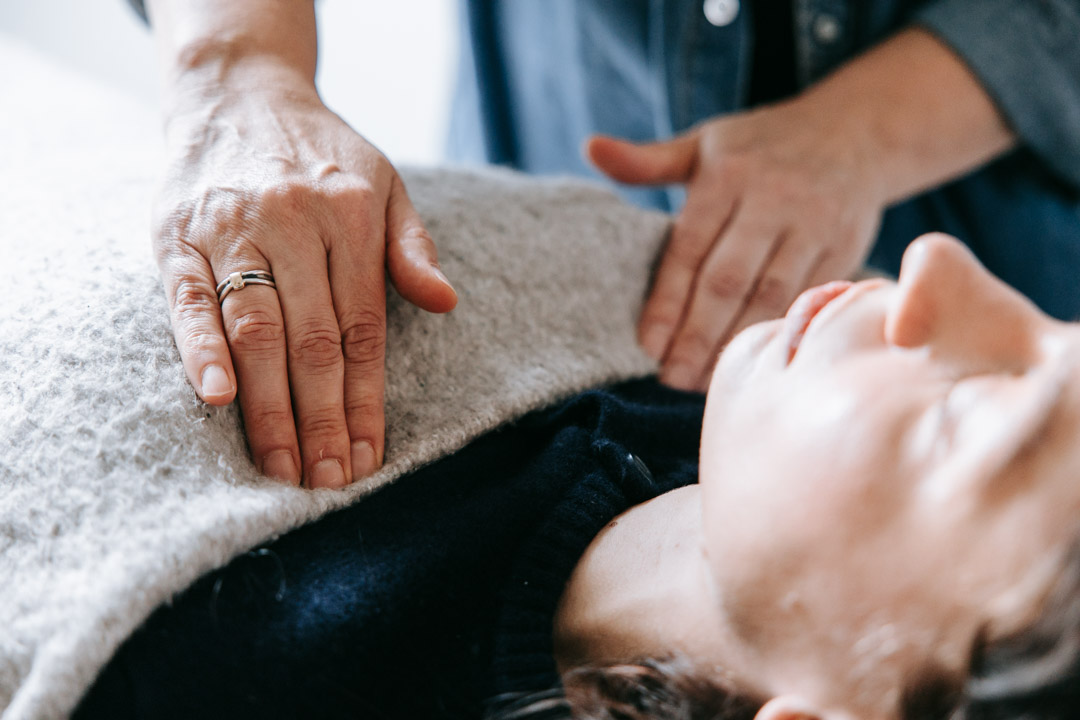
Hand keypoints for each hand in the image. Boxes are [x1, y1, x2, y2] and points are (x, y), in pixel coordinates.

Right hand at [155, 80, 455, 488]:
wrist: (239, 92)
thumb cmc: (323, 153)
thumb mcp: (386, 184)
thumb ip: (411, 247)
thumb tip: (445, 302)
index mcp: (352, 218)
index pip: (363, 329)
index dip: (367, 399)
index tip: (369, 457)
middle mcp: (294, 224)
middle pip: (312, 342)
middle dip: (324, 420)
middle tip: (330, 482)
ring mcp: (232, 229)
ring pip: (257, 330)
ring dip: (270, 407)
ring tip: (285, 468)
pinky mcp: (176, 235)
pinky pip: (189, 301)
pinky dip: (201, 350)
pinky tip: (218, 399)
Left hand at [589, 97, 885, 391]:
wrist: (857, 131)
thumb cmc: (762, 147)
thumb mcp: (705, 144)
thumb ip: (648, 162)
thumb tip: (591, 149)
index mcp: (727, 174)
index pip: (689, 249)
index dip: (666, 302)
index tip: (647, 346)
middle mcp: (772, 197)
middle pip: (728, 281)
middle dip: (696, 335)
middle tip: (670, 377)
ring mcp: (814, 224)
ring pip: (769, 297)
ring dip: (735, 343)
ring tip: (702, 380)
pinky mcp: (847, 247)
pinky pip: (807, 299)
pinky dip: (778, 334)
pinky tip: (754, 363)